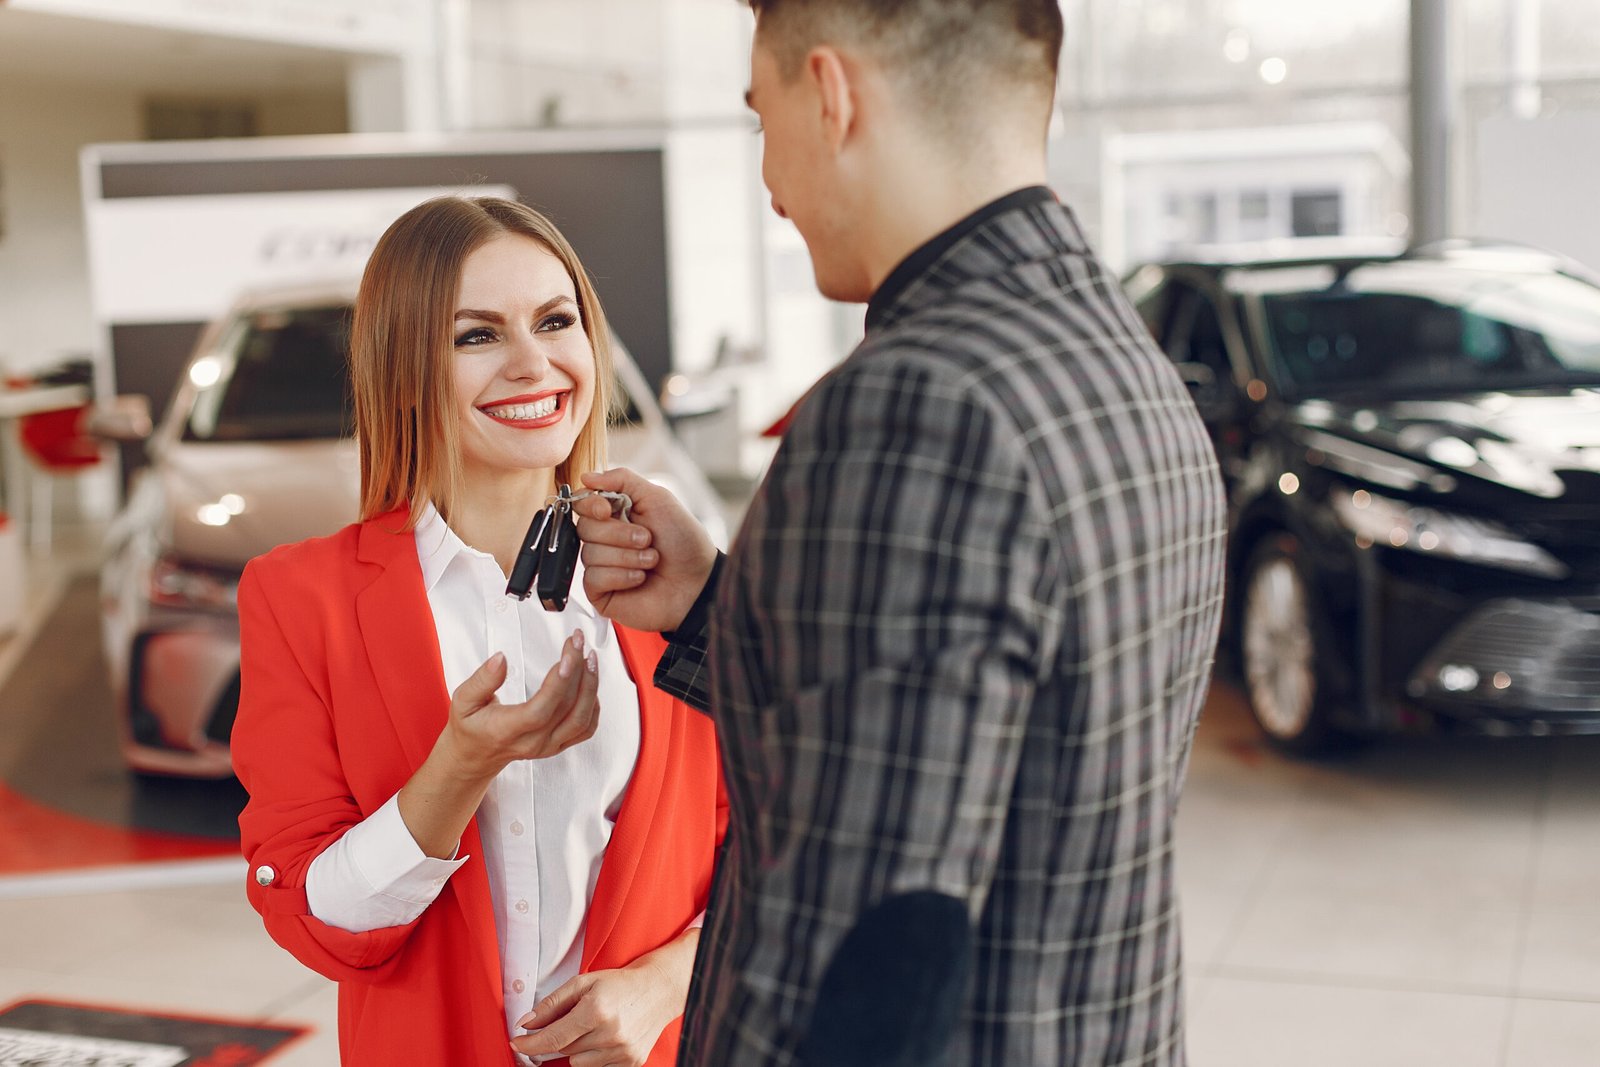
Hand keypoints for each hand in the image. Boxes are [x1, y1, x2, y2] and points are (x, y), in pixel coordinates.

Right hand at [438, 632, 599, 782]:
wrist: (476, 756)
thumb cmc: (471, 726)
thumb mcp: (463, 700)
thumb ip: (482, 680)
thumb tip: (501, 658)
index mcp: (507, 731)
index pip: (539, 710)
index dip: (558, 683)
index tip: (567, 655)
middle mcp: (533, 742)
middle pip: (567, 709)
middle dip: (578, 670)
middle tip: (577, 642)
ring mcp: (549, 746)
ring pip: (582, 719)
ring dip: (591, 686)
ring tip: (589, 657)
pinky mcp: (559, 745)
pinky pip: (586, 729)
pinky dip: (593, 705)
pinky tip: (590, 682)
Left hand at [510, 959, 684, 1066]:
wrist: (658, 990)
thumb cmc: (620, 984)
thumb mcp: (584, 983)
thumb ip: (552, 1004)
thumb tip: (526, 1023)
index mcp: (596, 1010)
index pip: (553, 1037)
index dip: (530, 1044)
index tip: (516, 1043)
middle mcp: (610, 1034)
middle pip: (564, 1049)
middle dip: (560, 1037)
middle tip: (574, 1019)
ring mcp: (622, 1051)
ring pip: (577, 1062)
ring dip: (578, 1047)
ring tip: (596, 1026)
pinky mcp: (631, 1063)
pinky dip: (594, 1055)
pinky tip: (606, 1037)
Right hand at [574, 468, 716, 632]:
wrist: (698, 580)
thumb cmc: (683, 541)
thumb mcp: (658, 499)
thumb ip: (623, 480)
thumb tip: (587, 476)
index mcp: (615, 515)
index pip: (583, 504)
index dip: (590, 506)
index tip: (607, 510)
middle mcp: (605, 539)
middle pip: (585, 528)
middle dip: (620, 534)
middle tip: (648, 539)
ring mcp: (601, 566)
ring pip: (590, 554)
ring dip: (627, 557)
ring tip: (651, 561)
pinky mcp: (601, 592)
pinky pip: (593, 578)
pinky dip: (621, 576)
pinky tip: (640, 578)